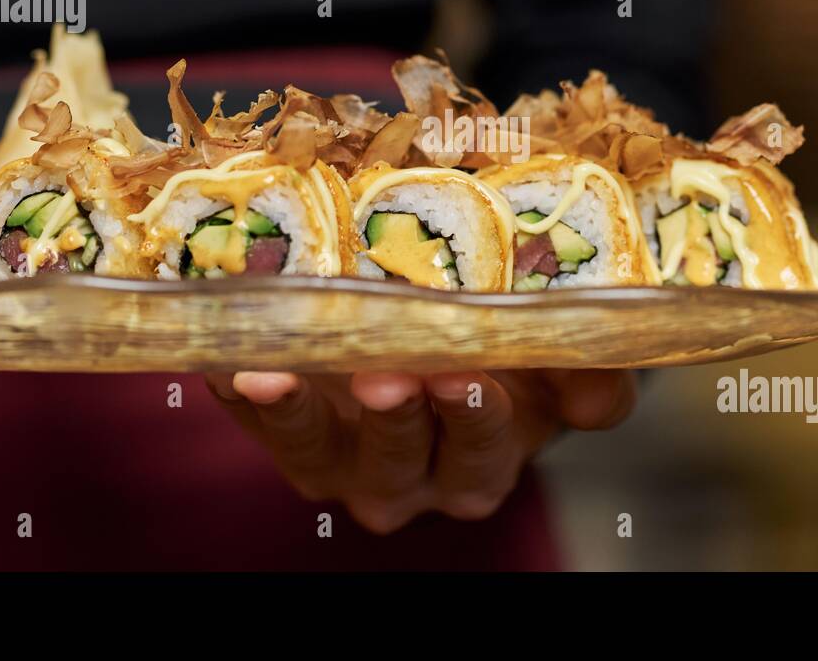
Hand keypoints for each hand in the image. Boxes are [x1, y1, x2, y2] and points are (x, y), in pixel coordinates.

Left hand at [205, 369, 635, 533]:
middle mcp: (407, 476)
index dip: (474, 418)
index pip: (481, 452)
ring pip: (313, 453)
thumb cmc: (508, 355)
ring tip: (271, 373)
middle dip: (394, 420)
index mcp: (479, 463)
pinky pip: (250, 421)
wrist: (446, 340)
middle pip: (398, 462)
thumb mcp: (559, 366)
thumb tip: (599, 379)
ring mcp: (338, 459)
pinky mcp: (282, 431)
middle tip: (387, 376)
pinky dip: (230, 388)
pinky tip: (218, 355)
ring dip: (292, 413)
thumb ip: (590, 373)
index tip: (468, 375)